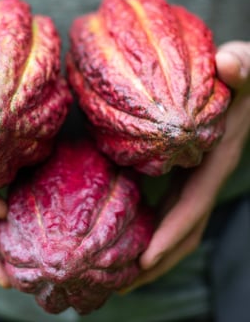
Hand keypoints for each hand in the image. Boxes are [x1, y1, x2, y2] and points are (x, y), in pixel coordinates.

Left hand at [122, 41, 249, 291]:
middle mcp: (203, 179)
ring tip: (112, 275)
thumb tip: (231, 63)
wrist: (241, 86)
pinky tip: (121, 235)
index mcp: (214, 162)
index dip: (171, 233)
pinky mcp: (182, 176)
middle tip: (117, 285)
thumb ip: (242, 68)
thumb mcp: (246, 68)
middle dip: (154, 261)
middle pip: (181, 231)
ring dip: (147, 253)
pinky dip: (147, 228)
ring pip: (172, 226)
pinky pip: (164, 210)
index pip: (193, 206)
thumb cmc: (242, 80)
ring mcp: (193, 181)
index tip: (145, 260)